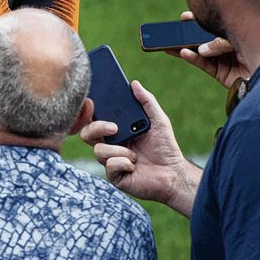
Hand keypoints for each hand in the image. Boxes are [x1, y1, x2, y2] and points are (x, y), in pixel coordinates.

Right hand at [80, 81, 198, 216]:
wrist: (173, 173)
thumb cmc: (165, 147)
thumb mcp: (158, 120)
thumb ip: (147, 101)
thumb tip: (134, 83)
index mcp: (116, 130)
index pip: (95, 119)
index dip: (89, 112)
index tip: (92, 104)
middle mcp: (110, 144)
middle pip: (87, 133)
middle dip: (97, 128)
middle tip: (115, 128)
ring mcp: (110, 160)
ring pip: (99, 150)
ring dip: (120, 150)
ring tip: (135, 155)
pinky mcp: (114, 176)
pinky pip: (109, 166)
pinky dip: (124, 163)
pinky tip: (134, 166)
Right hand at [171, 11, 248, 88]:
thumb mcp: (241, 37)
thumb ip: (220, 42)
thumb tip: (201, 50)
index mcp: (239, 31)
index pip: (215, 24)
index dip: (200, 21)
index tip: (185, 17)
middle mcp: (231, 45)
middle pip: (206, 38)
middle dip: (189, 34)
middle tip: (174, 28)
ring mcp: (227, 60)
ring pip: (201, 52)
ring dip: (185, 47)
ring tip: (168, 43)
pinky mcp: (224, 75)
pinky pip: (204, 65)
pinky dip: (193, 59)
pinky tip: (183, 53)